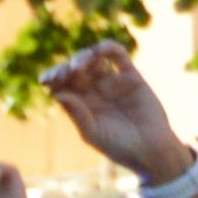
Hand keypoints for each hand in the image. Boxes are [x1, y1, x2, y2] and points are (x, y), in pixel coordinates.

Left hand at [37, 44, 192, 183]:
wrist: (150, 148)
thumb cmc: (118, 146)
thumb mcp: (93, 133)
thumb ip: (77, 114)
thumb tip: (57, 94)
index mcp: (79, 103)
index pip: (61, 85)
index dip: (53, 78)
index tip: (47, 80)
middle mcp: (93, 90)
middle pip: (74, 70)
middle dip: (66, 68)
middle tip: (64, 74)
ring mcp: (111, 81)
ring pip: (94, 60)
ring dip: (83, 57)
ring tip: (78, 66)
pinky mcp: (131, 76)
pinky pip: (119, 57)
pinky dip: (109, 48)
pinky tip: (100, 49)